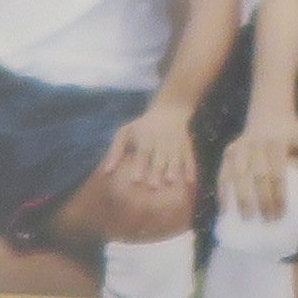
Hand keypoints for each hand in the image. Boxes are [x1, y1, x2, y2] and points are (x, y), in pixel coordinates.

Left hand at [97, 106, 198, 224]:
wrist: (170, 110)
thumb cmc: (142, 125)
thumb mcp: (126, 132)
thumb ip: (115, 151)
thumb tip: (106, 172)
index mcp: (145, 140)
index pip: (142, 154)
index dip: (139, 166)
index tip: (135, 180)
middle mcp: (161, 143)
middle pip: (159, 159)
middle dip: (156, 172)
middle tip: (153, 186)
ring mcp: (175, 146)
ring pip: (175, 160)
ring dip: (173, 170)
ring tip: (170, 182)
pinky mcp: (187, 148)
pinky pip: (190, 159)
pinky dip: (191, 170)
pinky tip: (190, 182)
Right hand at [218, 117, 297, 226]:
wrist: (269, 112)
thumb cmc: (292, 134)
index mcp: (277, 142)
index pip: (278, 173)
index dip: (279, 194)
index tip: (282, 214)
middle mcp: (256, 143)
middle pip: (258, 176)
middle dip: (263, 200)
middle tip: (268, 221)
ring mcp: (240, 146)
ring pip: (238, 175)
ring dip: (241, 198)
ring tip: (247, 219)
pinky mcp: (229, 150)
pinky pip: (223, 173)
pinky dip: (223, 191)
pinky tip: (225, 208)